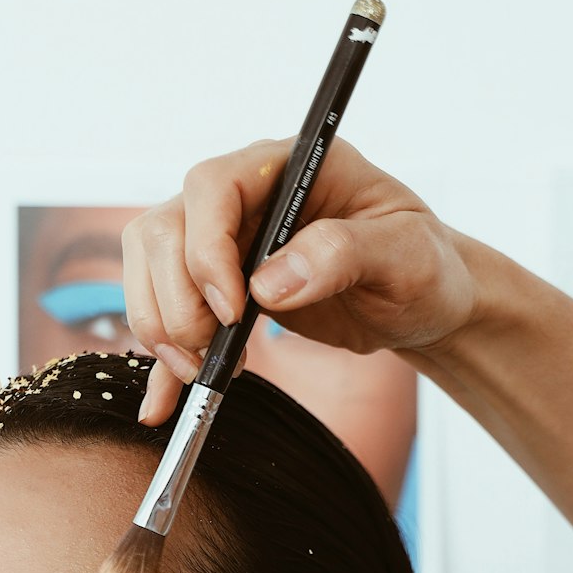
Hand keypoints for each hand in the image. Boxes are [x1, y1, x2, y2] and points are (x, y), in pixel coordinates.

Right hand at [122, 137, 478, 422]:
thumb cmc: (422, 265)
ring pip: (150, 270)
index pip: (211, 188)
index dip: (206, 250)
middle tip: (211, 355)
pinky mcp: (216, 290)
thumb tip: (270, 282)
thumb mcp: (404, 254)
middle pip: (163, 231)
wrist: (419, 302)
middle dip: (176, 302)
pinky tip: (162, 405)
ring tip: (202, 373)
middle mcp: (244, 197)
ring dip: (162, 328)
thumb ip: (342, 253)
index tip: (234, 310)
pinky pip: (168, 317)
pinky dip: (161, 366)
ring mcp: (223, 243)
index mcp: (287, 167)